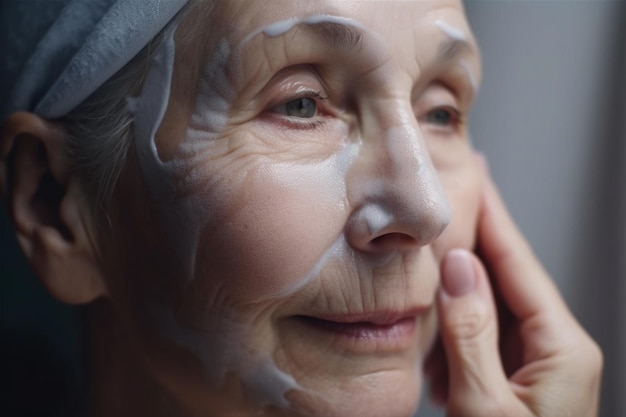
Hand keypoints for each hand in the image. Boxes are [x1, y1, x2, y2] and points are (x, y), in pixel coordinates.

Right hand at [424, 158, 602, 416]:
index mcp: (562, 349)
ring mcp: (533, 368)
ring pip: (490, 307)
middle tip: (449, 199)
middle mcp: (554, 351)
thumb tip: (459, 267)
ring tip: (429, 252)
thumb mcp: (486, 406)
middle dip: (474, 239)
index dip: (495, 217)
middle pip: (507, 278)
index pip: (519, 264)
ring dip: (458, 283)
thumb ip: (472, 332)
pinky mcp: (512, 383)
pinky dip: (455, 323)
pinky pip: (482, 337)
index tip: (477, 176)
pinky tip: (433, 316)